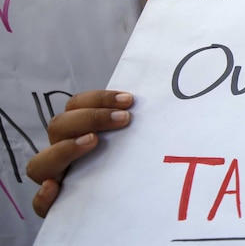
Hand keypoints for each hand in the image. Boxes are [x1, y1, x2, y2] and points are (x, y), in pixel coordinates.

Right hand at [26, 90, 133, 217]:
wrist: (125, 200)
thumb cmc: (128, 163)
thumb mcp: (129, 141)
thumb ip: (129, 124)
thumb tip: (143, 105)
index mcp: (75, 130)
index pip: (76, 105)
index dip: (99, 99)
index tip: (128, 100)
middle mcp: (61, 151)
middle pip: (58, 126)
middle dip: (91, 117)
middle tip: (123, 118)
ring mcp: (55, 178)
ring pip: (40, 163)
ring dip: (66, 148)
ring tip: (92, 142)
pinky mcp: (56, 206)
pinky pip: (40, 203)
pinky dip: (44, 196)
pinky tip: (54, 188)